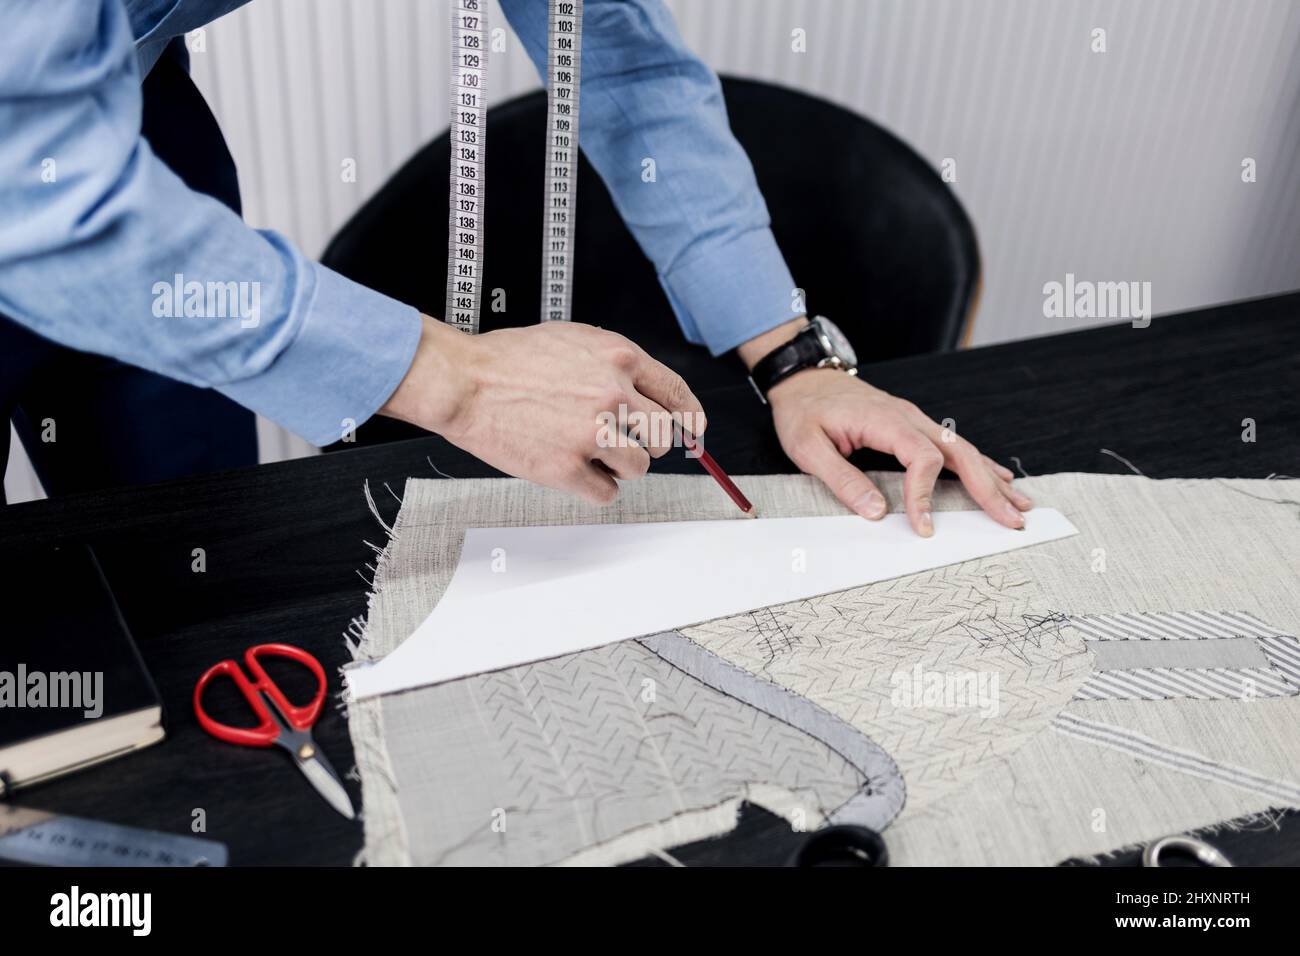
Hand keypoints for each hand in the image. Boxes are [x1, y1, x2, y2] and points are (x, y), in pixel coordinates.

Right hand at [380, 315, 705, 503]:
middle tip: (619, 443)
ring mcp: (592, 433)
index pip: (678, 395)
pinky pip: (606, 493)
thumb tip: (647, 395)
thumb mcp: (574, 341)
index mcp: (619, 358)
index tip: (693, 434)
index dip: (690, 419)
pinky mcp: (568, 468)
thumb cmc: (509, 360)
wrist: (465, 382)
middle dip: (645, 444)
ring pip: (638, 468)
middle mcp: (613, 395)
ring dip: (618, 467)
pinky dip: (593, 487)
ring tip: (586, 452)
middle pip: (663, 437)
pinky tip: (572, 469)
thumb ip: (614, 365)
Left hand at [766, 368, 1031, 535]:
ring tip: (1019, 505)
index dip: (927, 495)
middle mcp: (908, 417)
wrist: (802, 378)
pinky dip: (980, 464)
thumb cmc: (803, 410)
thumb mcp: (808, 447)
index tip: (923, 527)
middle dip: (988, 488)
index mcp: (885, 421)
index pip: (923, 458)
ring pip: (963, 449)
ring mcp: (914, 419)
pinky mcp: (912, 425)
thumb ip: (841, 479)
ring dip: (993, 478)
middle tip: (1010, 519)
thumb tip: (875, 512)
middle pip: (959, 452)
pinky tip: (1000, 479)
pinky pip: (953, 445)